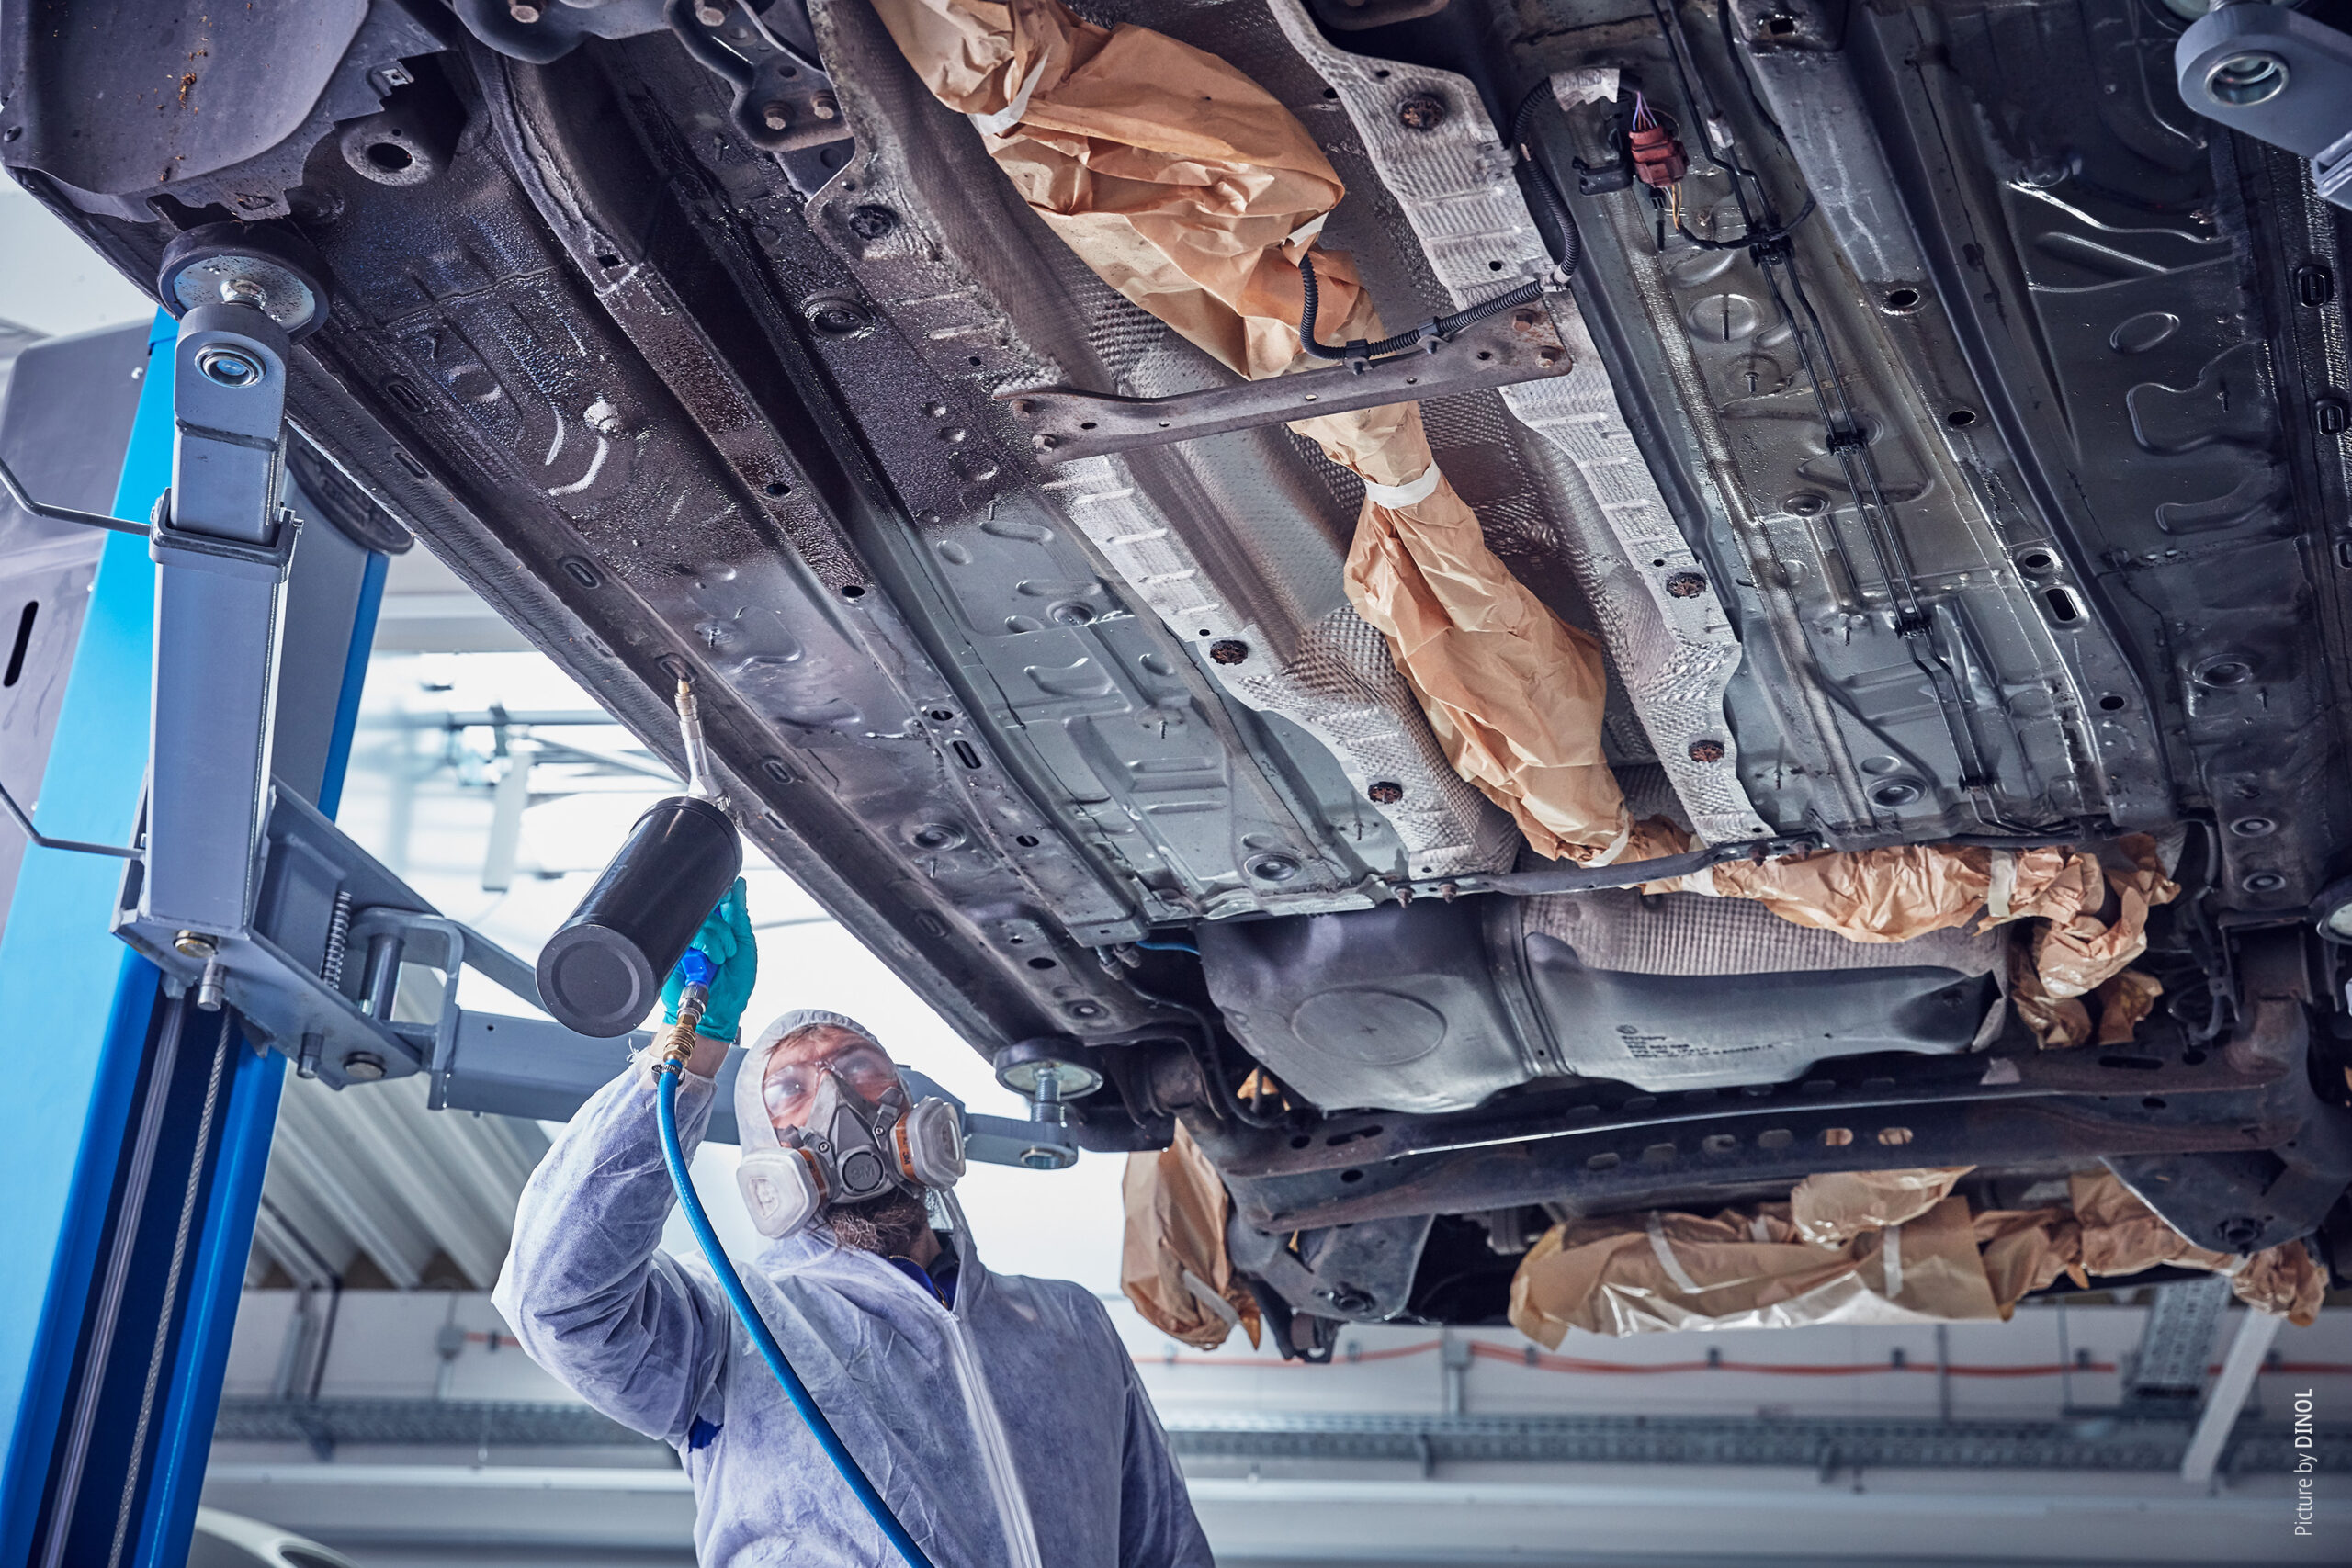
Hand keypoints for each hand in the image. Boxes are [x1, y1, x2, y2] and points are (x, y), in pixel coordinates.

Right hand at [662, 878, 756, 1040]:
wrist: (718, 1012)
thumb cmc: (733, 985)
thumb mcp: (745, 946)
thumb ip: (739, 914)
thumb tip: (739, 884)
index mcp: (720, 927)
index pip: (717, 899)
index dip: (723, 896)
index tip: (729, 900)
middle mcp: (702, 931)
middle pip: (708, 908)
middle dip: (723, 926)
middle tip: (729, 948)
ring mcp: (687, 940)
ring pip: (699, 921)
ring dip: (716, 940)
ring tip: (720, 960)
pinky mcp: (675, 951)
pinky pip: (686, 935)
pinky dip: (703, 947)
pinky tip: (707, 961)